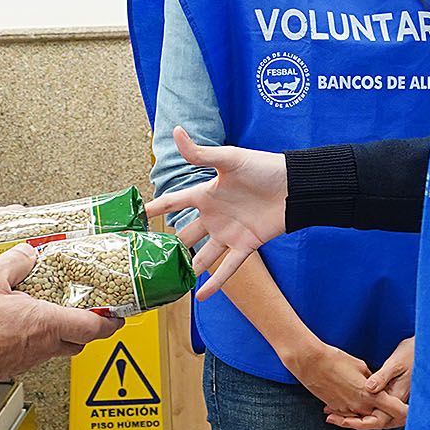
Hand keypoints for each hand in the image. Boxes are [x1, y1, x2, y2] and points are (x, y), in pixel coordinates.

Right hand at [0, 245, 120, 382]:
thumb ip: (14, 262)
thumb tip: (28, 252)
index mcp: (44, 324)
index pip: (93, 328)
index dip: (111, 321)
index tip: (119, 313)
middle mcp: (40, 347)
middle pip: (79, 342)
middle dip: (88, 327)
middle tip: (90, 309)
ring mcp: (24, 361)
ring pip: (55, 348)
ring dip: (59, 332)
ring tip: (49, 310)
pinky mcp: (8, 367)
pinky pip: (32, 353)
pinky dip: (35, 339)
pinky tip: (20, 324)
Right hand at [144, 128, 287, 297]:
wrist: (295, 185)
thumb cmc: (263, 167)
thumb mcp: (230, 159)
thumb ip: (201, 153)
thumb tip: (176, 132)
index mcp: (206, 194)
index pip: (174, 202)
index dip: (155, 209)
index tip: (135, 217)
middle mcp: (214, 215)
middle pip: (185, 234)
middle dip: (168, 246)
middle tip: (148, 260)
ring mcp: (229, 233)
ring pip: (203, 255)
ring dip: (188, 269)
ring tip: (170, 284)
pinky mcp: (246, 245)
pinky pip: (228, 267)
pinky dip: (215, 283)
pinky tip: (201, 297)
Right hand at [289, 340, 407, 422]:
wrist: (310, 362)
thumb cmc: (335, 359)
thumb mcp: (360, 365)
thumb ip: (372, 379)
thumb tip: (375, 384)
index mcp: (370, 394)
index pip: (395, 409)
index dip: (406, 412)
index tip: (413, 412)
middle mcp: (360, 406)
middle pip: (380, 417)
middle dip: (387, 415)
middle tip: (396, 410)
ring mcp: (346, 409)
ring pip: (363, 417)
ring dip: (369, 413)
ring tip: (372, 403)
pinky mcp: (335, 408)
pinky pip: (349, 414)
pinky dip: (353, 411)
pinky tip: (353, 399)